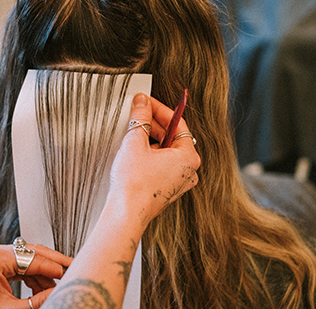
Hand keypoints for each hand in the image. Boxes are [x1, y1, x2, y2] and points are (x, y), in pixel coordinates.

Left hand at [0, 243, 72, 308]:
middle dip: (54, 263)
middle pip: (33, 252)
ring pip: (29, 258)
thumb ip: (36, 301)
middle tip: (72, 267)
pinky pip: (21, 264)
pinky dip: (34, 275)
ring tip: (58, 284)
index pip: (33, 259)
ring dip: (45, 272)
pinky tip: (44, 286)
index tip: (70, 272)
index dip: (54, 267)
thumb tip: (57, 293)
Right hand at [109, 93, 200, 224]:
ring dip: (151, 139)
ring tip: (133, 132)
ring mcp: (178, 182)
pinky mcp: (167, 190)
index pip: (178, 123)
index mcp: (188, 157)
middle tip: (137, 114)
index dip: (160, 109)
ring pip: (166, 151)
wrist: (126, 214)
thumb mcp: (135, 143)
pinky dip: (150, 155)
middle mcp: (188, 170)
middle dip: (154, 124)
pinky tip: (134, 151)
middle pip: (173, 137)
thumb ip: (140, 118)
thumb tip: (142, 102)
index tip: (146, 102)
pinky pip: (162, 165)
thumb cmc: (134, 183)